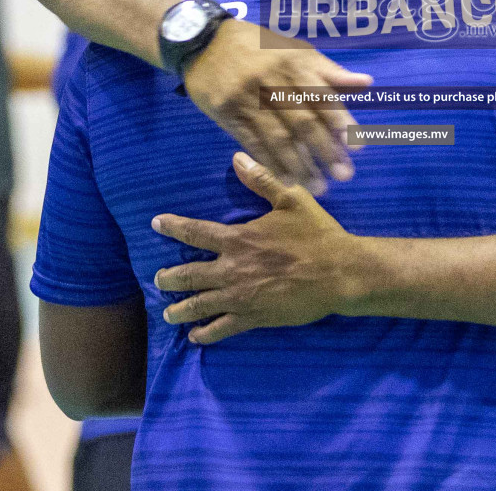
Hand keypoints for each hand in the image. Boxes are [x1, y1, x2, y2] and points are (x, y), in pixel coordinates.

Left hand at [152, 153, 369, 344]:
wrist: (339, 274)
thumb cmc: (317, 235)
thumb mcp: (292, 199)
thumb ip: (262, 180)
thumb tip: (237, 158)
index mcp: (239, 239)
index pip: (196, 233)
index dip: (173, 227)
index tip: (156, 224)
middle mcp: (232, 269)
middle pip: (190, 275)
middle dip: (169, 278)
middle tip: (157, 281)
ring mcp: (241, 297)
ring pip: (201, 305)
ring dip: (181, 310)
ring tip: (167, 314)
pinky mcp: (254, 317)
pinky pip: (223, 328)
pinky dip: (206, 334)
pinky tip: (196, 337)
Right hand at [182, 19, 372, 193]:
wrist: (204, 40)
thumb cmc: (259, 46)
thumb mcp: (295, 49)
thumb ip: (329, 70)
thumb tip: (367, 83)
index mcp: (294, 62)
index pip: (323, 97)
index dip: (341, 123)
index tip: (358, 148)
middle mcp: (272, 80)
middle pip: (303, 121)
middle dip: (326, 151)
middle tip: (344, 176)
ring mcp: (247, 98)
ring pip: (278, 137)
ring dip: (300, 165)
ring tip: (318, 187)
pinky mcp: (227, 112)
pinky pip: (252, 142)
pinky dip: (271, 162)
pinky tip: (287, 178)